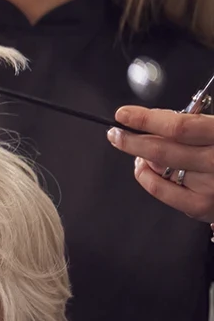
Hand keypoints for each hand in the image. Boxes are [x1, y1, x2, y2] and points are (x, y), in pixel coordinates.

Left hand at [109, 106, 213, 221]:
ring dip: (140, 157)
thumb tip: (159, 126)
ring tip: (134, 149)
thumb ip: (197, 125)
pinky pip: (163, 191)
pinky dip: (146, 178)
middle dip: (132, 140)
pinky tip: (143, 169)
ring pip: (160, 169)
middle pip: (163, 149)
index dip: (147, 119)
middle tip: (116, 133)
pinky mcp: (204, 206)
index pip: (180, 126)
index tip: (125, 114)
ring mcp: (211, 186)